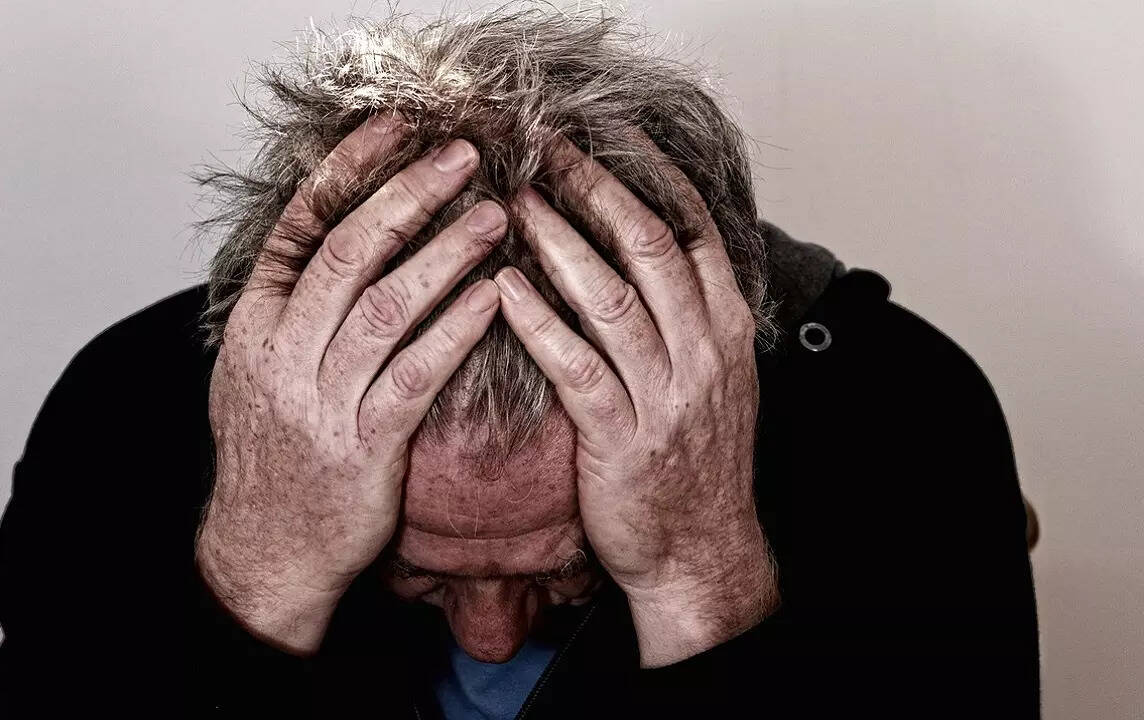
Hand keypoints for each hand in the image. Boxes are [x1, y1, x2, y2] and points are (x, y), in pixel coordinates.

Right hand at [198, 112, 506, 654]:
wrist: (267, 550)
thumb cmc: (274, 455)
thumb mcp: (254, 372)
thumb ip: (288, 307)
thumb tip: (328, 236)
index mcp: (255, 325)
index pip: (299, 226)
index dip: (348, 170)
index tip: (394, 127)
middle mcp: (282, 353)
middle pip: (348, 252)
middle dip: (408, 195)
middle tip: (463, 156)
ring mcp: (322, 399)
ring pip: (387, 306)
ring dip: (446, 254)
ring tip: (495, 216)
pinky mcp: (366, 444)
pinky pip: (417, 374)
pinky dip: (458, 331)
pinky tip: (496, 297)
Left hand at [495, 133, 779, 666]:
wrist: (700, 549)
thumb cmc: (693, 459)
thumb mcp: (714, 377)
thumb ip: (689, 313)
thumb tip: (647, 247)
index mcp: (727, 330)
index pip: (694, 231)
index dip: (649, 177)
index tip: (607, 136)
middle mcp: (703, 352)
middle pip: (650, 248)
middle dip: (597, 190)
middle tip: (547, 149)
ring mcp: (666, 395)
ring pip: (612, 298)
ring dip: (559, 242)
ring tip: (514, 202)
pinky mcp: (621, 438)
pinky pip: (577, 366)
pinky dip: (539, 322)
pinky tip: (502, 288)